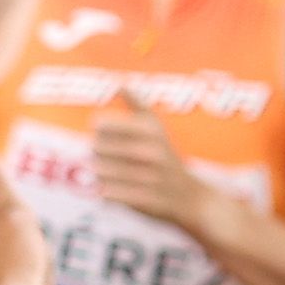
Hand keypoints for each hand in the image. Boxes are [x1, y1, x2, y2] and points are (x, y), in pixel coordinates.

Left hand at [89, 110, 217, 234]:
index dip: (99, 129)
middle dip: (97, 151)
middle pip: (95, 147)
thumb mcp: (156, 127)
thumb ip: (136, 103)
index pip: (101, 124)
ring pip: (98, 171)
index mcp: (150, 130)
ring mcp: (146, 177)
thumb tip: (118, 84)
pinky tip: (117, 189)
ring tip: (111, 172)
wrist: (189, 197)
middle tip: (108, 155)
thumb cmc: (166, 157)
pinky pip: (106, 193)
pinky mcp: (141, 200)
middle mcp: (149, 152)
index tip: (106, 133)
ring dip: (100, 172)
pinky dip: (106, 192)